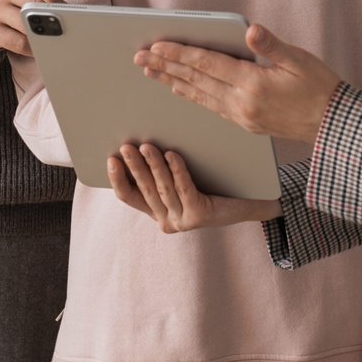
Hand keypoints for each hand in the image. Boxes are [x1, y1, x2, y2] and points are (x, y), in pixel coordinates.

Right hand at [106, 143, 280, 232]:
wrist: (250, 200)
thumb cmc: (214, 182)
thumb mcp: (181, 176)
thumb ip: (161, 168)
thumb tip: (139, 140)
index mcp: (157, 211)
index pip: (129, 197)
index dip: (118, 179)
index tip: (110, 158)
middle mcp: (166, 220)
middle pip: (144, 190)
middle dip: (133, 167)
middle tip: (125, 146)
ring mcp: (182, 220)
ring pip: (162, 188)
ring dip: (152, 165)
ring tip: (146, 145)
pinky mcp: (198, 216)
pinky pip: (184, 189)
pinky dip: (177, 171)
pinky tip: (172, 154)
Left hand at [134, 24, 342, 143]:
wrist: (331, 124)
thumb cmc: (319, 87)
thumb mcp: (298, 60)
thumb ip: (270, 45)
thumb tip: (249, 30)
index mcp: (253, 83)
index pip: (207, 64)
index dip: (180, 53)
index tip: (157, 46)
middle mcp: (241, 102)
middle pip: (195, 80)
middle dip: (165, 67)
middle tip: (140, 58)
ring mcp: (241, 116)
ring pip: (198, 95)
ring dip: (172, 81)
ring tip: (151, 72)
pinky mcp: (244, 123)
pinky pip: (210, 107)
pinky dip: (191, 95)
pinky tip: (179, 89)